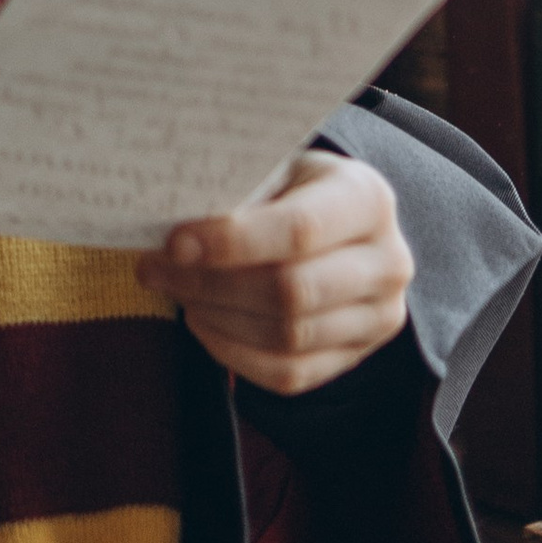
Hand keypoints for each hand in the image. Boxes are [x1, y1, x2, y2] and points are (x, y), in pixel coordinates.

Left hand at [134, 146, 413, 395]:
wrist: (337, 224)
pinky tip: (200, 321)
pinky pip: (288, 375)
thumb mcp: (276, 167)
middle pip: (291, 291)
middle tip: (154, 268)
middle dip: (210, 283)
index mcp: (367, 199)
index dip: (231, 242)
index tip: (173, 243)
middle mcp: (387, 262)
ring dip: (215, 317)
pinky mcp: (355, 357)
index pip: (299, 231)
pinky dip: (233, 353)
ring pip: (287, 338)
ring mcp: (378, 318)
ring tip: (174, 290)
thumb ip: (239, 191)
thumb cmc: (292, 187)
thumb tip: (173, 221)